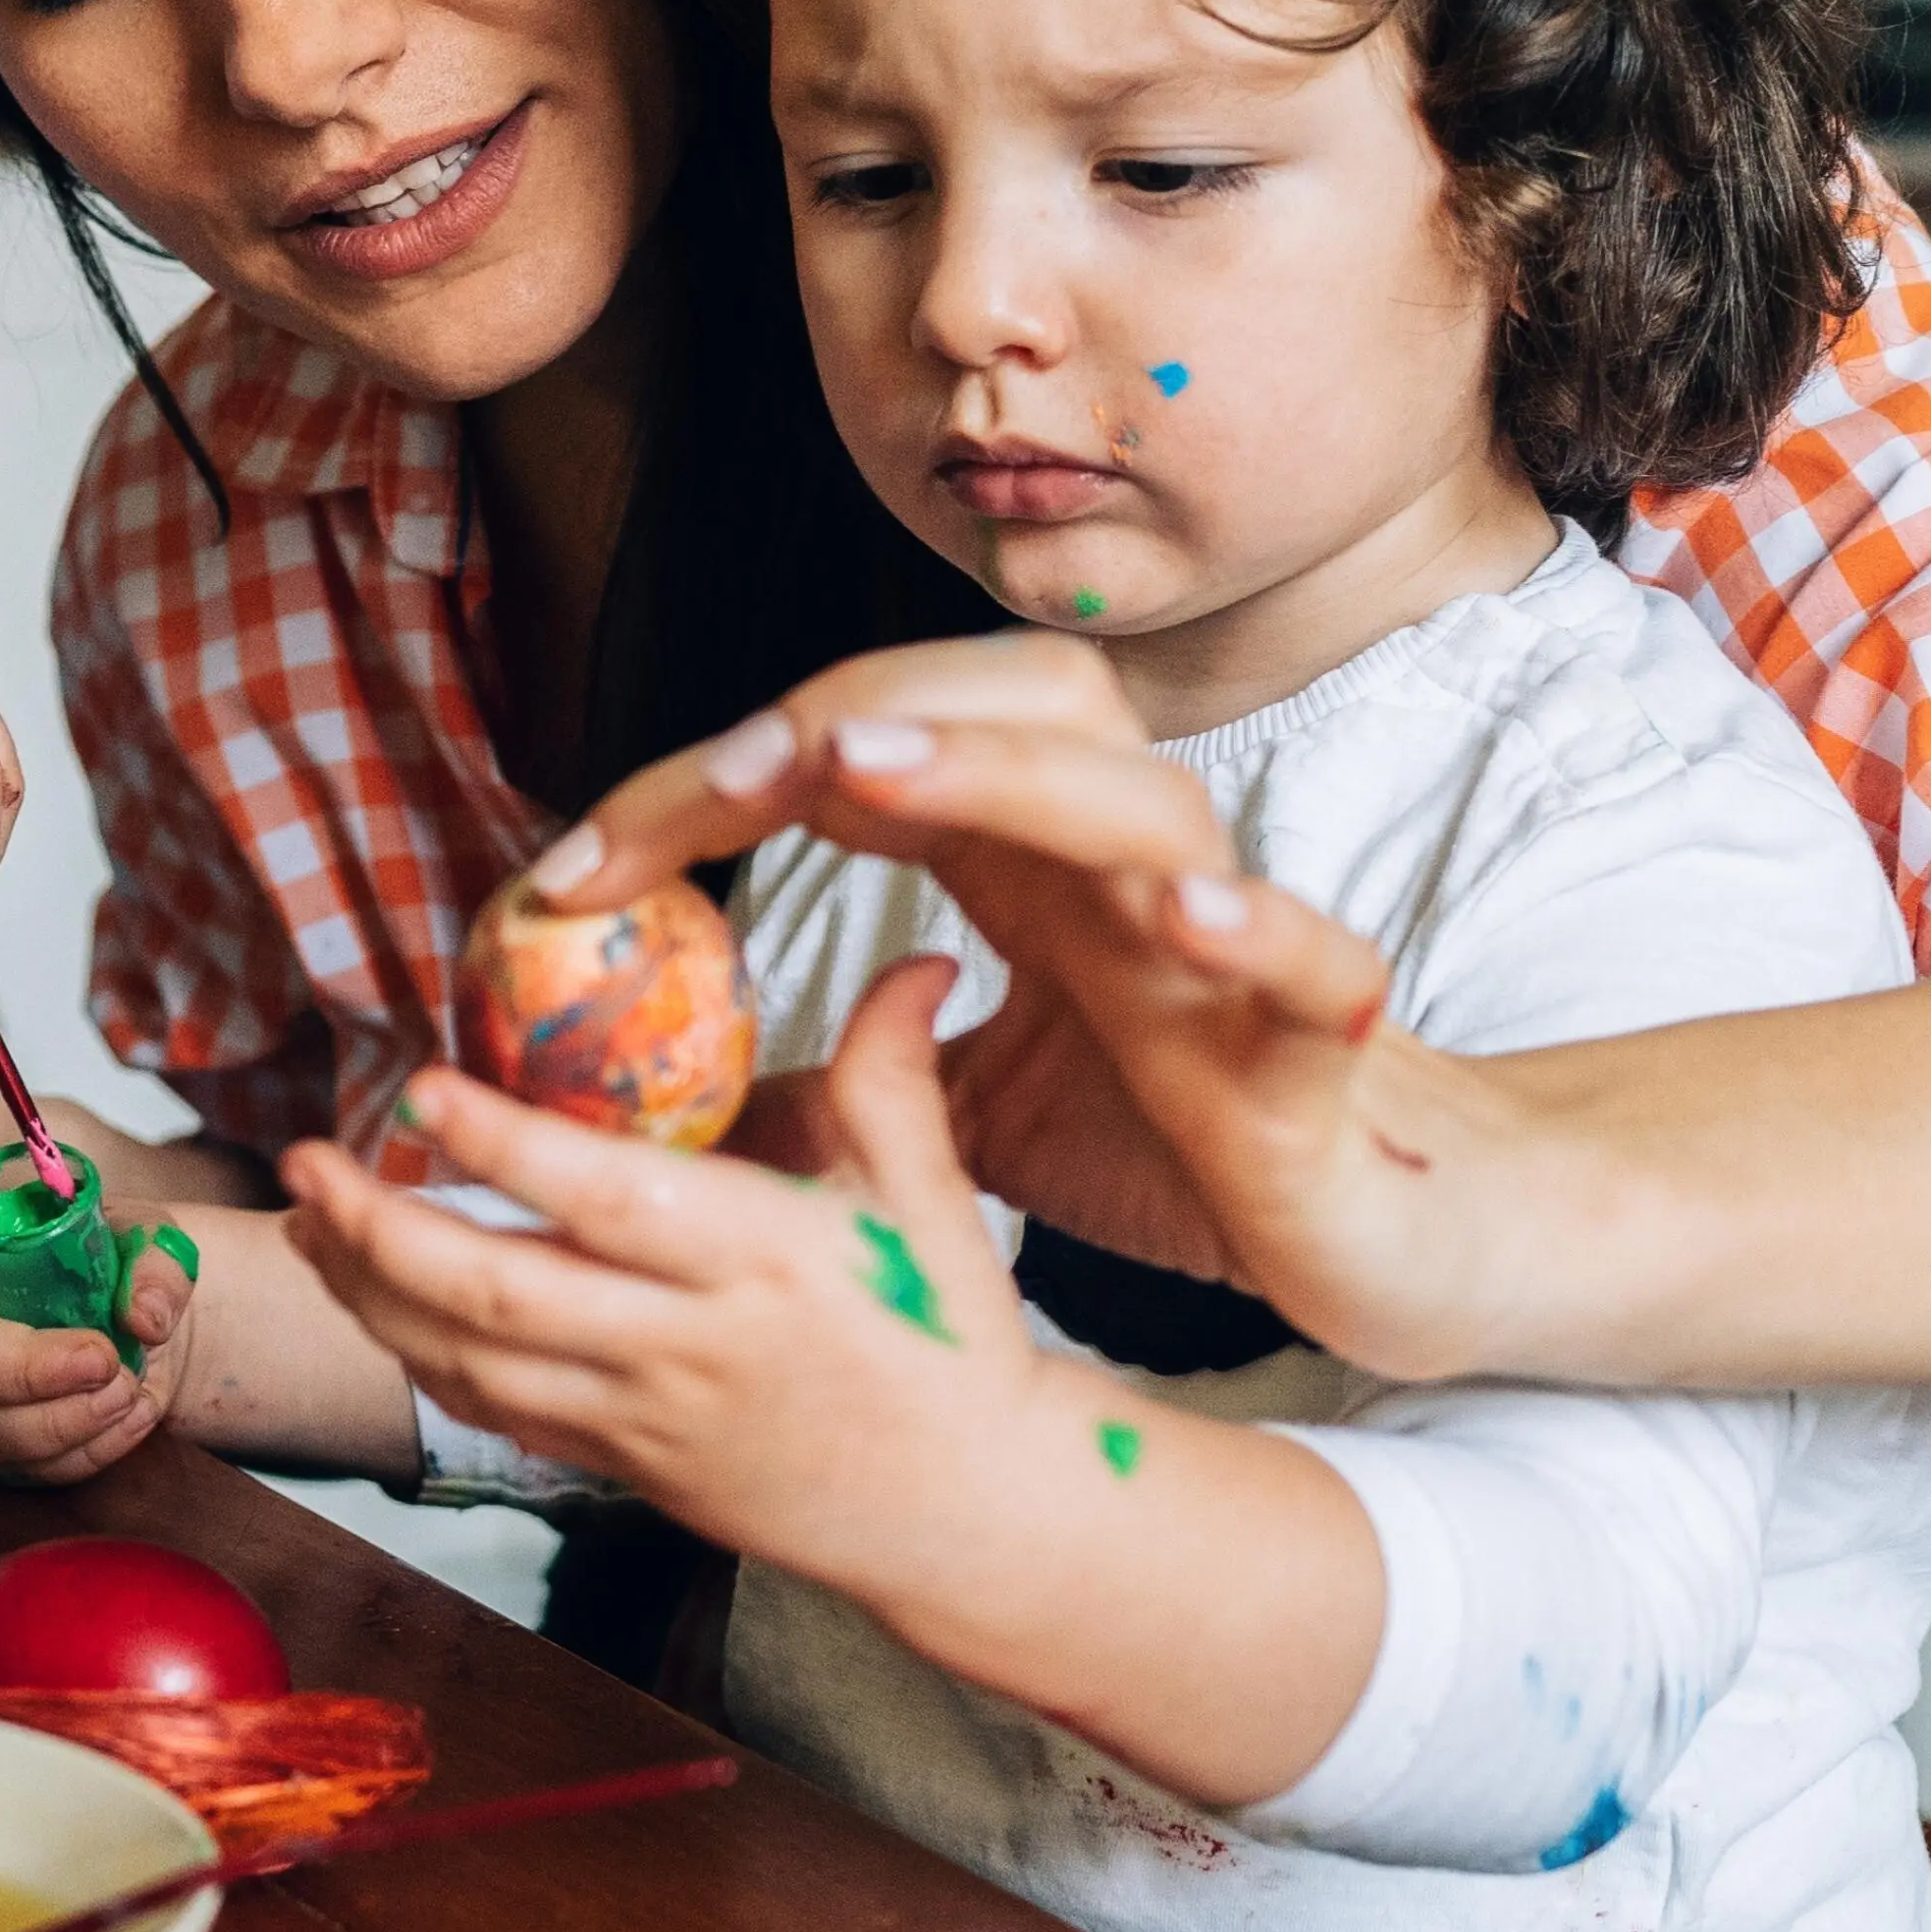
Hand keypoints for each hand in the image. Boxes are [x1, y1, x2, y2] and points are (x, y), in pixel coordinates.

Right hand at [0, 1205, 190, 1486]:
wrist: (120, 1316)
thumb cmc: (104, 1257)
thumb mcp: (138, 1233)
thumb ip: (152, 1262)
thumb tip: (144, 1320)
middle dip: (28, 1375)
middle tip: (104, 1361)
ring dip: (64, 1422)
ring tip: (129, 1390)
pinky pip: (27, 1470)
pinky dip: (87, 1451)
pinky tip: (133, 1416)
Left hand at [290, 969, 1385, 1801]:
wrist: (967, 1513)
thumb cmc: (948, 1340)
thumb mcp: (935, 1199)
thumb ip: (896, 1072)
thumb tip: (916, 951)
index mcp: (763, 1259)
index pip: (606, 1198)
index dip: (501, 1146)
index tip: (420, 1091)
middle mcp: (689, 1344)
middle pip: (499, 1292)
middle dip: (378, 1229)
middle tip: (304, 1161)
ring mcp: (646, 1418)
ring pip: (473, 1362)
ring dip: (369, 1293)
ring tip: (305, 1222)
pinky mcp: (625, 1469)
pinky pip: (497, 1414)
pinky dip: (421, 1360)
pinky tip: (375, 1302)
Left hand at [524, 631, 1412, 1299]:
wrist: (1359, 1221)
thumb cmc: (1166, 1131)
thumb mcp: (958, 1101)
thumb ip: (839, 1059)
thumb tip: (675, 1083)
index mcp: (1021, 860)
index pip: (859, 756)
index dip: (714, 786)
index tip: (571, 870)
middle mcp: (1114, 865)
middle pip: (1003, 710)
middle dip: (856, 719)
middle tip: (724, 770)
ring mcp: (1222, 933)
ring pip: (1134, 798)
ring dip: (1002, 772)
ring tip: (873, 767)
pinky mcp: (1323, 1029)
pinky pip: (1305, 950)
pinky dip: (1250, 919)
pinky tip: (1178, 907)